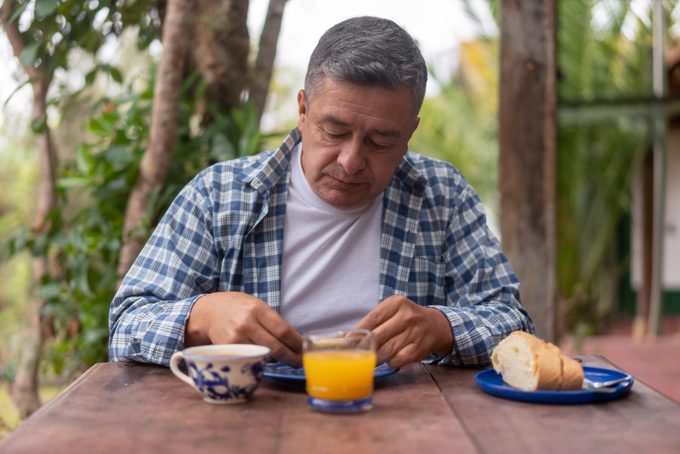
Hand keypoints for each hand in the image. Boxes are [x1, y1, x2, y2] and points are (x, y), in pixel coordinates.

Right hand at [184, 292, 302, 365]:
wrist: (207, 312)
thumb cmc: (236, 307)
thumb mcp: (255, 304)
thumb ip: (271, 319)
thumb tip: (293, 337)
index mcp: (258, 309)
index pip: (283, 330)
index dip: (297, 342)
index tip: (304, 347)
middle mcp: (247, 324)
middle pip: (276, 346)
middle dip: (292, 357)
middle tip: (300, 361)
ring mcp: (237, 339)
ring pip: (265, 355)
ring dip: (278, 359)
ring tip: (288, 360)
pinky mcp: (229, 350)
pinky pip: (251, 358)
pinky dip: (261, 360)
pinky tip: (267, 358)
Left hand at [354, 295, 452, 368]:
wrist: (436, 326)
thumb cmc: (406, 318)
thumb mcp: (393, 311)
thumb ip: (374, 320)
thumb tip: (351, 337)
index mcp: (397, 303)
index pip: (372, 318)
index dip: (358, 331)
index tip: (348, 341)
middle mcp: (407, 316)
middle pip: (378, 336)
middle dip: (364, 347)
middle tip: (356, 353)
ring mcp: (415, 333)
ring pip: (386, 350)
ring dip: (375, 357)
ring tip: (370, 358)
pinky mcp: (419, 349)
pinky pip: (398, 360)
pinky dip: (390, 362)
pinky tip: (389, 359)